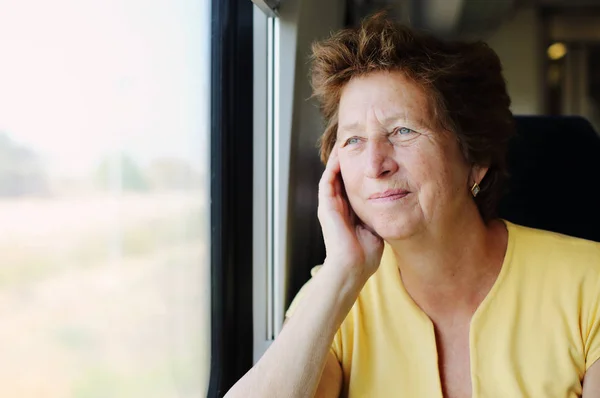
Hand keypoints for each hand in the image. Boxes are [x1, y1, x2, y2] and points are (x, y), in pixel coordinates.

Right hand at [317, 147, 383, 281]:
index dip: (359, 171)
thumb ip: (379, 216)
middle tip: (357, 144)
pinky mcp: (325, 206)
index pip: (353, 186)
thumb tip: (394, 206)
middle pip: (342, 177)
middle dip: (349, 161)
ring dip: (338, 160)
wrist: (353, 267)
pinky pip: (327, 180)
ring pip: (332, 175)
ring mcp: (330, 206)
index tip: (369, 158)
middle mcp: (337, 207)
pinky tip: (340, 154)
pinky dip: (333, 167)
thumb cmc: (365, 256)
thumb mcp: (376, 228)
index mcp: (348, 213)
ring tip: (347, 143)